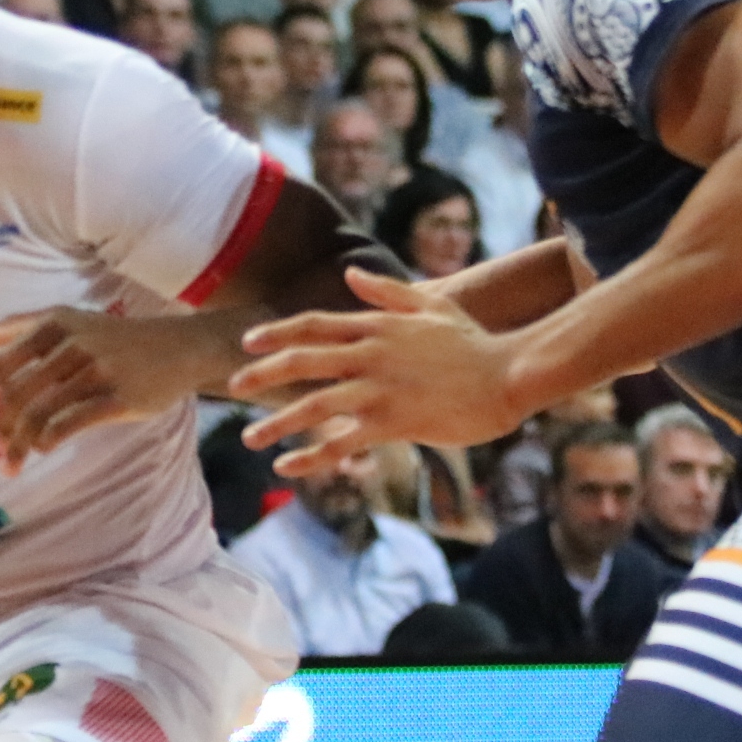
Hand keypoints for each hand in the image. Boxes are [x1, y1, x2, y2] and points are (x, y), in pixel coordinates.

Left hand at [0, 307, 198, 472]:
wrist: (178, 348)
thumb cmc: (115, 338)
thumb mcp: (68, 322)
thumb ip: (20, 328)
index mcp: (54, 324)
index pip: (3, 364)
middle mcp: (72, 344)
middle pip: (18, 393)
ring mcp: (96, 370)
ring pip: (42, 413)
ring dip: (19, 444)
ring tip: (11, 464)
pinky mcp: (118, 398)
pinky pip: (71, 424)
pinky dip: (49, 440)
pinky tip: (43, 449)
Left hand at [231, 268, 522, 475]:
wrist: (511, 374)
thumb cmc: (474, 342)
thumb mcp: (432, 304)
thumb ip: (387, 291)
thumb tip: (350, 274)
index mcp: (377, 326)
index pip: (314, 324)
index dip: (277, 332)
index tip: (248, 342)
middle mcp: (371, 354)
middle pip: (302, 360)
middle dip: (261, 374)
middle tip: (231, 385)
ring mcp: (380, 388)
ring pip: (314, 405)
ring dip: (277, 422)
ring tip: (250, 438)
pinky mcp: (394, 422)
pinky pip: (341, 442)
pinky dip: (311, 456)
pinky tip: (288, 466)